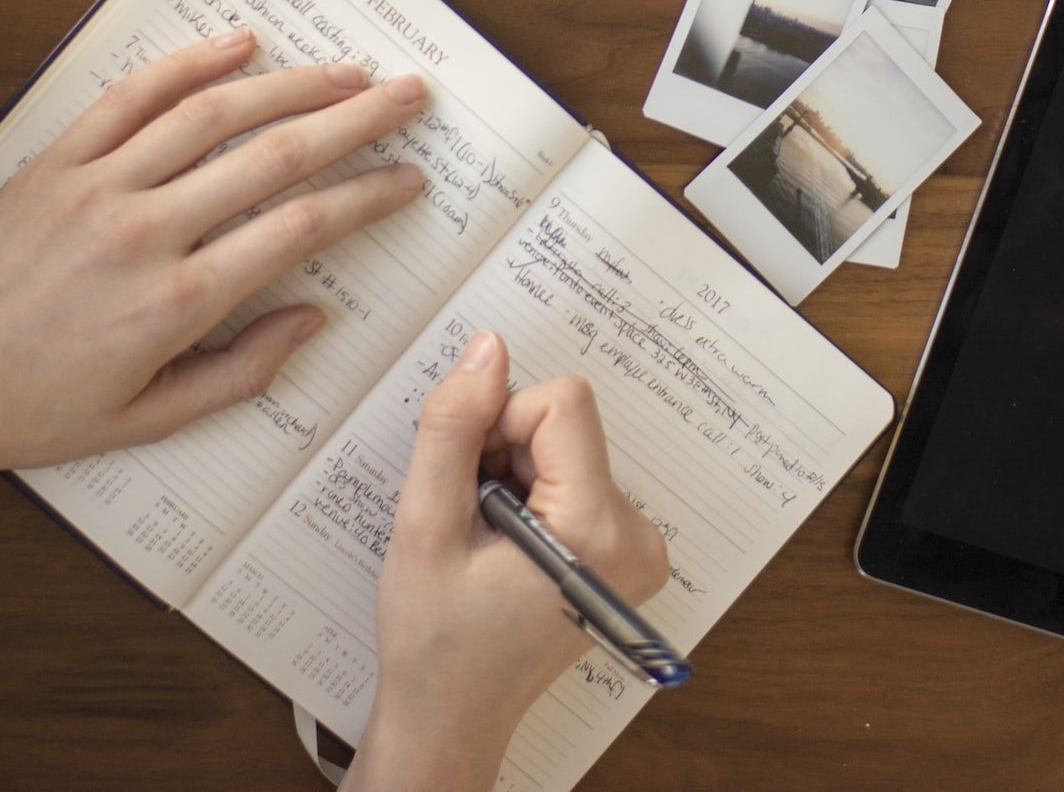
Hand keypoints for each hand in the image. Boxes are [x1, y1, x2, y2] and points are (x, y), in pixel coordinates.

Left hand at [0, 27, 427, 488]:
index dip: (367, 197)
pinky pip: (129, 98)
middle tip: (408, 96)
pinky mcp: (53, 164)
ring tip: (345, 70)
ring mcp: (95, 188)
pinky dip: (187, 64)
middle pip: (273, 155)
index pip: (299, 228)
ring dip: (289, 84)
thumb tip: (313, 319)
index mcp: (175, 304)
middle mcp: (143, 233)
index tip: (408, 179)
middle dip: (354, 119)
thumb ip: (240, 372)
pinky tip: (238, 45)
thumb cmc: (32, 412)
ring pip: (211, 114)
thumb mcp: (148, 420)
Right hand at [351, 332, 670, 791]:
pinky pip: (577, 476)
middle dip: (504, 452)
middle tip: (471, 519)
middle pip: (566, 423)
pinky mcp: (626, 551)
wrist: (453, 715)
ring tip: (485, 540)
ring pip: (567, 446)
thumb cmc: (435, 639)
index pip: (562, 403)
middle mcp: (638, 536)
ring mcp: (639, 547)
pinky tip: (506, 546)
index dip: (499, 424)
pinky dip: (533, 494)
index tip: (469, 481)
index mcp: (597, 530)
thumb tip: (488, 348)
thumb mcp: (425, 526)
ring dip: (514, 474)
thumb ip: (453, 428)